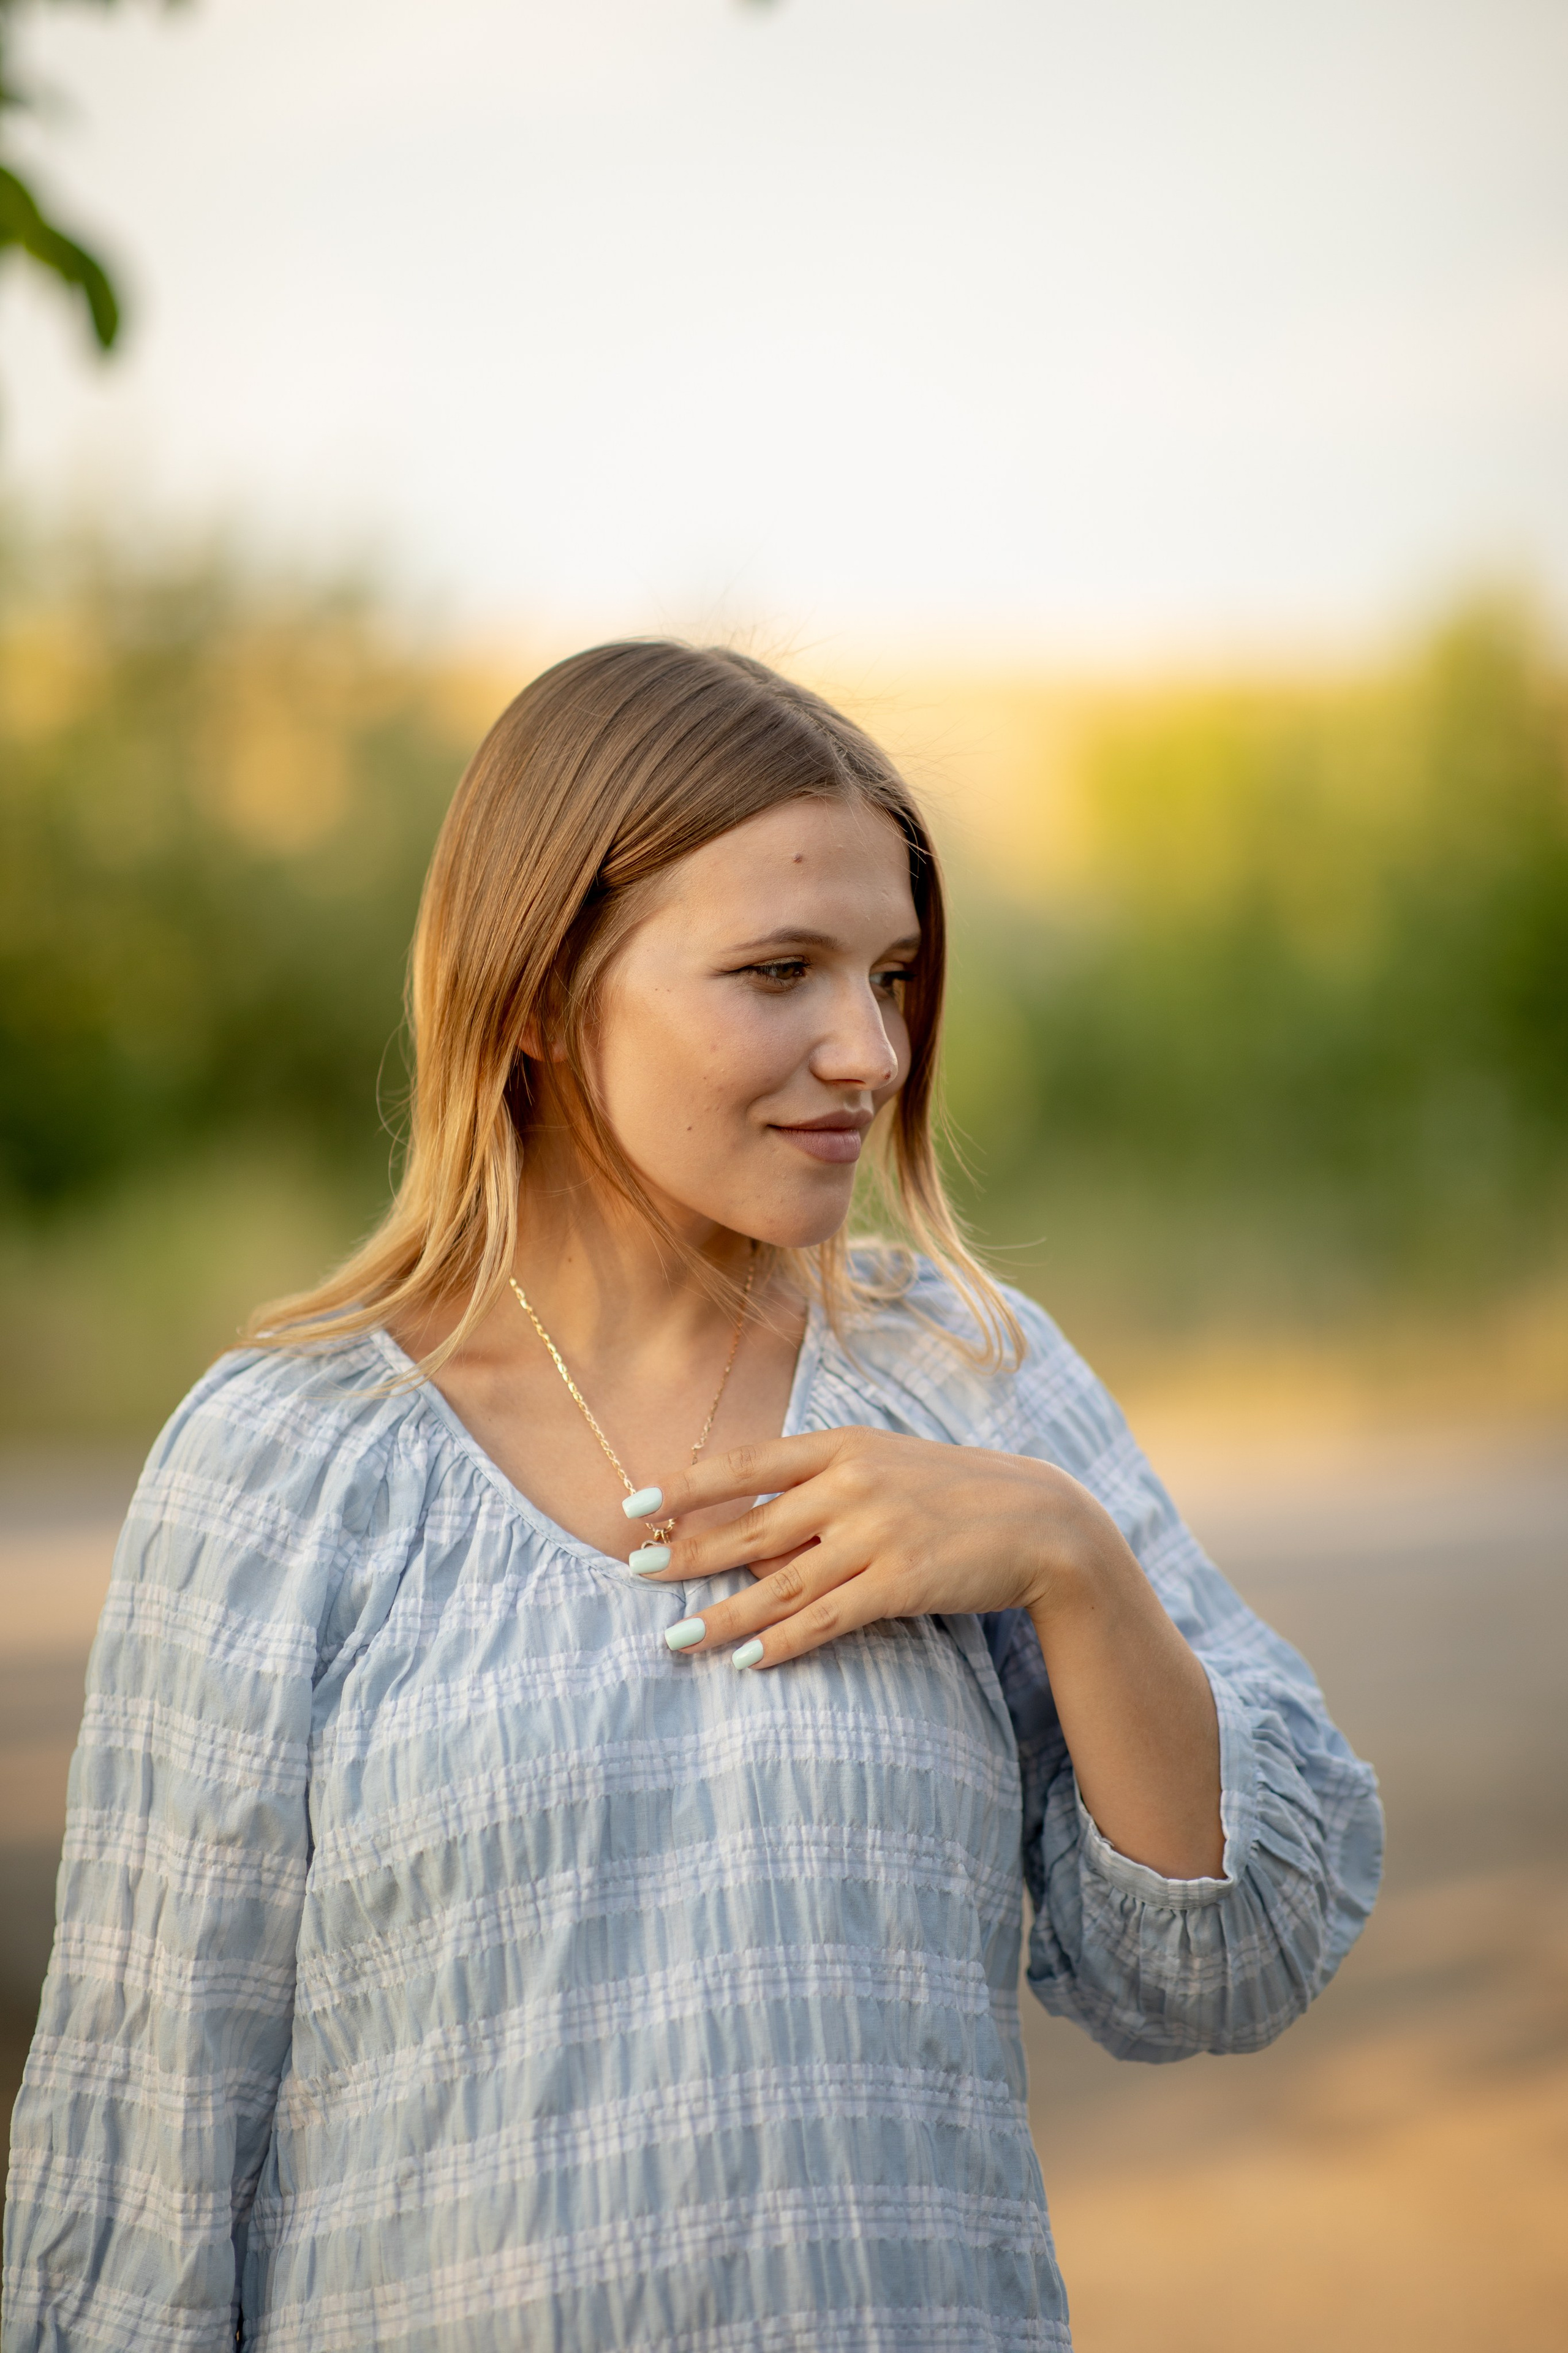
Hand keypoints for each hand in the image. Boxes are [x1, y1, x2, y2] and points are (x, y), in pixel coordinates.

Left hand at [635, 1422, 1224, 1876]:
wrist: (1043, 1520)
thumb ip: (824, 1483)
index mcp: (844, 1443)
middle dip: (688, 1553)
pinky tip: (747, 1661)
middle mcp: (853, 1483)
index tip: (634, 1503)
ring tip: (673, 1637)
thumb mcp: (888, 1464)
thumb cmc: (956, 1493)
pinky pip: (826, 1618)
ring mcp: (877, 1533)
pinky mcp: (901, 1582)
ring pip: (779, 1582)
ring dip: (723, 1614)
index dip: (687, 1484)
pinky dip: (782, 1642)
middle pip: (751, 1526)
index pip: (747, 1463)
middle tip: (635, 1572)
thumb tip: (754, 1522)